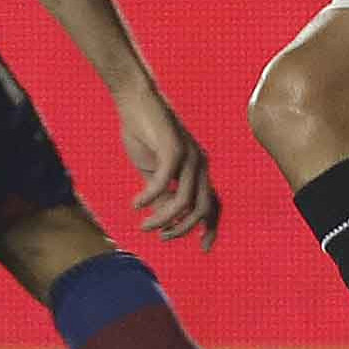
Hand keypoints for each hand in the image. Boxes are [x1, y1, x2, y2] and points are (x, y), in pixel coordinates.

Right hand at [113, 83, 219, 249]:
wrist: (136, 100)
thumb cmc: (144, 133)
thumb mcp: (152, 170)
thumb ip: (160, 193)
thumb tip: (161, 219)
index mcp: (199, 169)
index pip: (214, 204)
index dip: (211, 228)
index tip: (204, 248)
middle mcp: (201, 164)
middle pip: (203, 208)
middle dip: (183, 229)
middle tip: (161, 236)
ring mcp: (190, 156)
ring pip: (183, 202)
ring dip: (162, 218)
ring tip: (144, 225)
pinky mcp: (173, 149)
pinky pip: (163, 184)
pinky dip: (149, 198)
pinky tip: (135, 204)